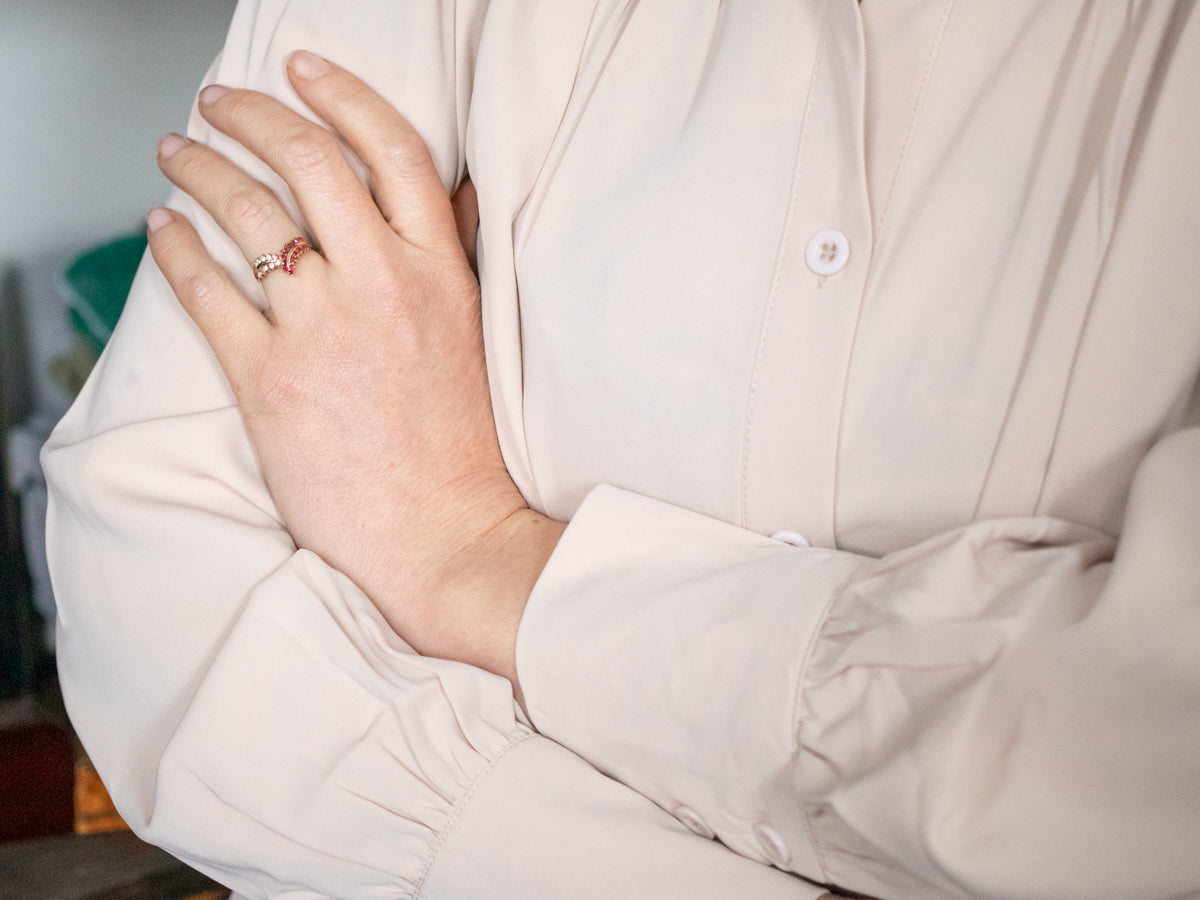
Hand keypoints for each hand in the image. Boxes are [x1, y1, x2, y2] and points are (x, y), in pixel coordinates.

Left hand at [146, 51, 561, 695]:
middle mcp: (382, 285)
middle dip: (250, 114)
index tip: (304, 68)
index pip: (392, 150)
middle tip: (219, 102)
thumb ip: (456, 256)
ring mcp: (323, 330)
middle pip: (307, 161)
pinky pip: (208, 290)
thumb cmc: (459, 445)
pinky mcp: (270, 379)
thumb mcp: (475, 335)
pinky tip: (161, 229)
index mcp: (440, 271)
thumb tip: (453, 194)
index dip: (342, 96)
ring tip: (175, 153)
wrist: (442, 531)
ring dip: (199, 167)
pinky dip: (175, 249)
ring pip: (247, 213)